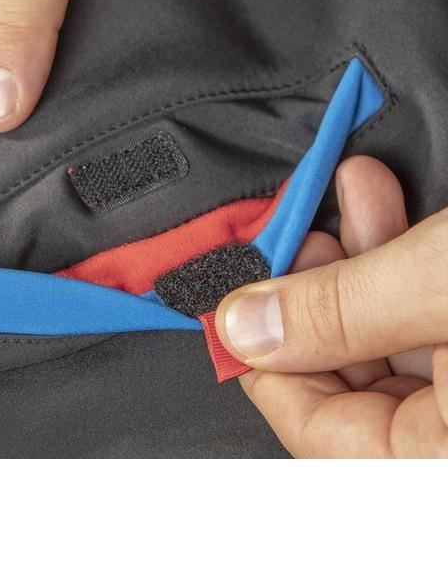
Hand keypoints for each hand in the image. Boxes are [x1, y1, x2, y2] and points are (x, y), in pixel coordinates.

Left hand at [215, 156, 447, 456]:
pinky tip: (384, 205)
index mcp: (437, 462)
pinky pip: (427, 316)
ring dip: (362, 257)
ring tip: (346, 194)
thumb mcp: (443, 285)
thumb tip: (242, 326)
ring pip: (389, 336)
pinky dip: (404, 260)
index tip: (230, 294)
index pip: (313, 427)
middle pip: (349, 374)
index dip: (259, 353)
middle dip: (313, 288)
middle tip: (294, 236)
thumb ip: (339, 312)